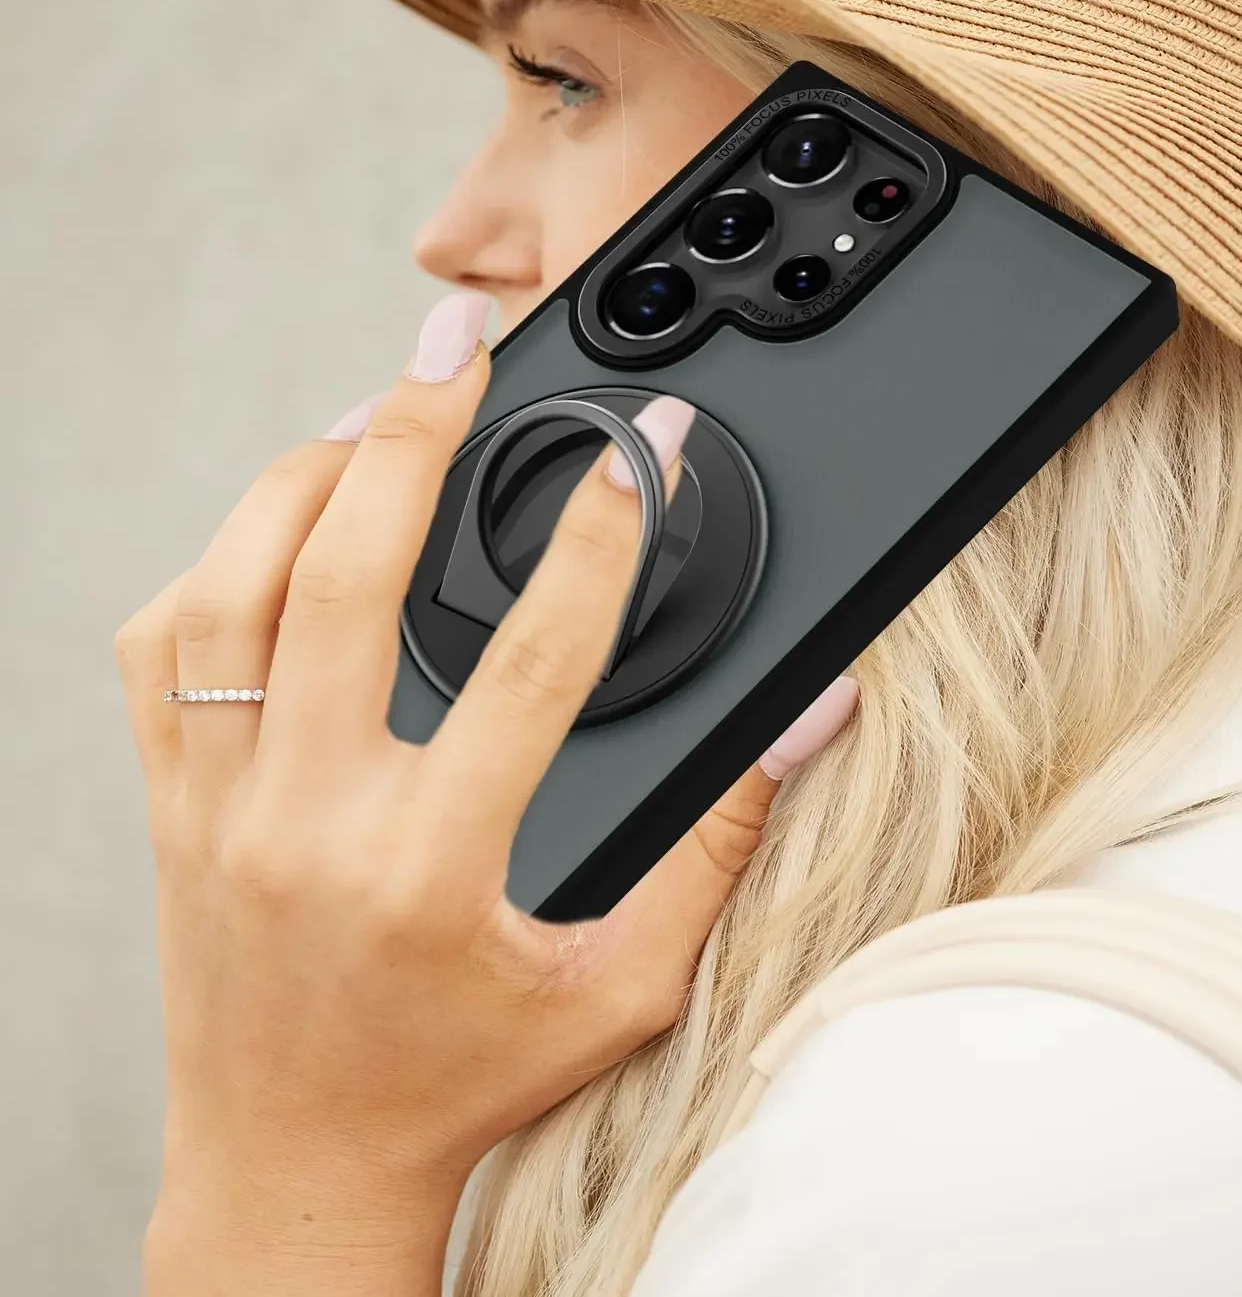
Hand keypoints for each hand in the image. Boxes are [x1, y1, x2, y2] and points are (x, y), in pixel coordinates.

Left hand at [113, 290, 860, 1294]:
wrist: (296, 1169)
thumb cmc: (462, 1085)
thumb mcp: (622, 983)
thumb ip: (719, 846)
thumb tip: (804, 720)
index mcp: (429, 867)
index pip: (532, 662)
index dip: (605, 541)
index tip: (646, 453)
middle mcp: (304, 820)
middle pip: (347, 576)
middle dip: (413, 434)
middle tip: (462, 345)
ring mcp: (218, 807)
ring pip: (233, 589)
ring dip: (305, 479)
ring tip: (377, 412)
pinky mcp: (172, 806)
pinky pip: (164, 647)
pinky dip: (219, 558)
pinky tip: (282, 523)